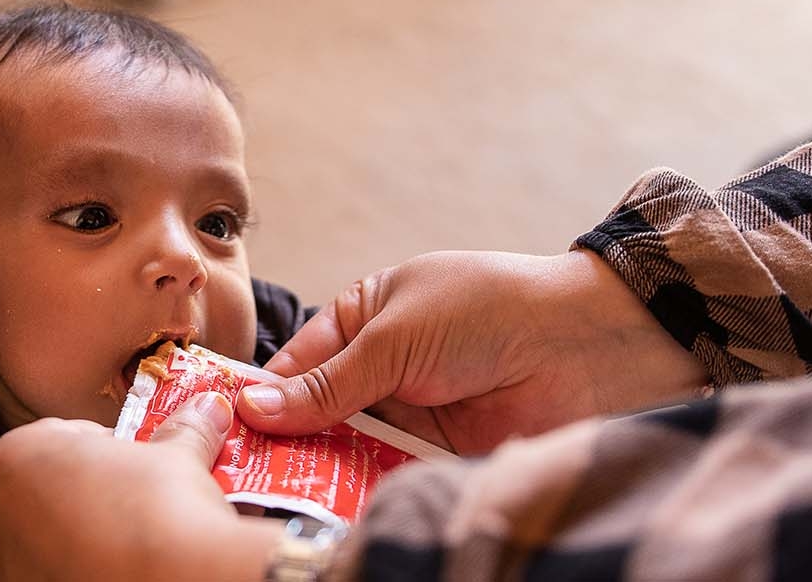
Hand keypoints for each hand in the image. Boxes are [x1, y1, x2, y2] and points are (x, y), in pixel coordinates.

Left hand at [0, 392, 282, 581]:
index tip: (131, 457)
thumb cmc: (157, 514)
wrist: (175, 580)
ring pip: (50, 537)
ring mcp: (10, 566)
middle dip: (90, 490)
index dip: (101, 446)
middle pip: (48, 488)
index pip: (57, 437)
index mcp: (14, 459)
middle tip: (135, 496)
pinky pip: (57, 571)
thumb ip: (182, 429)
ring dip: (86, 531)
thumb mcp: (174, 456)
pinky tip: (122, 564)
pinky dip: (84, 565)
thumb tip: (205, 410)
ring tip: (133, 534)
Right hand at [238, 250, 707, 453]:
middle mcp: (382, 366)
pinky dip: (367, 487)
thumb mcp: (394, 337)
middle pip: (317, 412)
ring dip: (325, 467)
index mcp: (363, 316)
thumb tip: (255, 405)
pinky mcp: (439, 453)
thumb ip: (329, 382)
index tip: (226, 429)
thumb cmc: (489, 310)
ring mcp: (410, 412)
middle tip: (247, 473)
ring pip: (349, 448)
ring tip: (285, 495)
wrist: (585, 347)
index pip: (297, 362)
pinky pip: (389, 473)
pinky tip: (339, 502)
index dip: (263, 395)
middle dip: (288, 440)